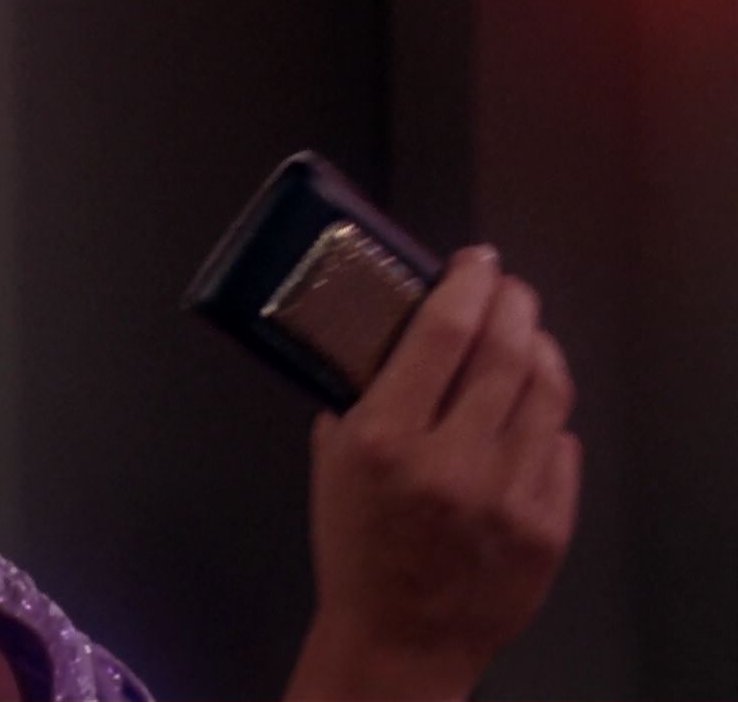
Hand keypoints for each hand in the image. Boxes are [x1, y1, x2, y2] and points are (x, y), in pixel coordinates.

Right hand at [288, 245, 581, 699]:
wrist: (399, 636)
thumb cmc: (355, 546)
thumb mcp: (333, 458)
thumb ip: (362, 394)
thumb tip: (396, 334)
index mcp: (386, 438)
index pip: (443, 331)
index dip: (467, 281)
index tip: (476, 260)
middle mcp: (452, 460)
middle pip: (505, 349)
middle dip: (512, 301)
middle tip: (506, 286)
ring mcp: (508, 495)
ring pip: (548, 390)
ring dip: (540, 346)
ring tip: (526, 333)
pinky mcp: (548, 526)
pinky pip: (562, 444)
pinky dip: (547, 414)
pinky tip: (531, 407)